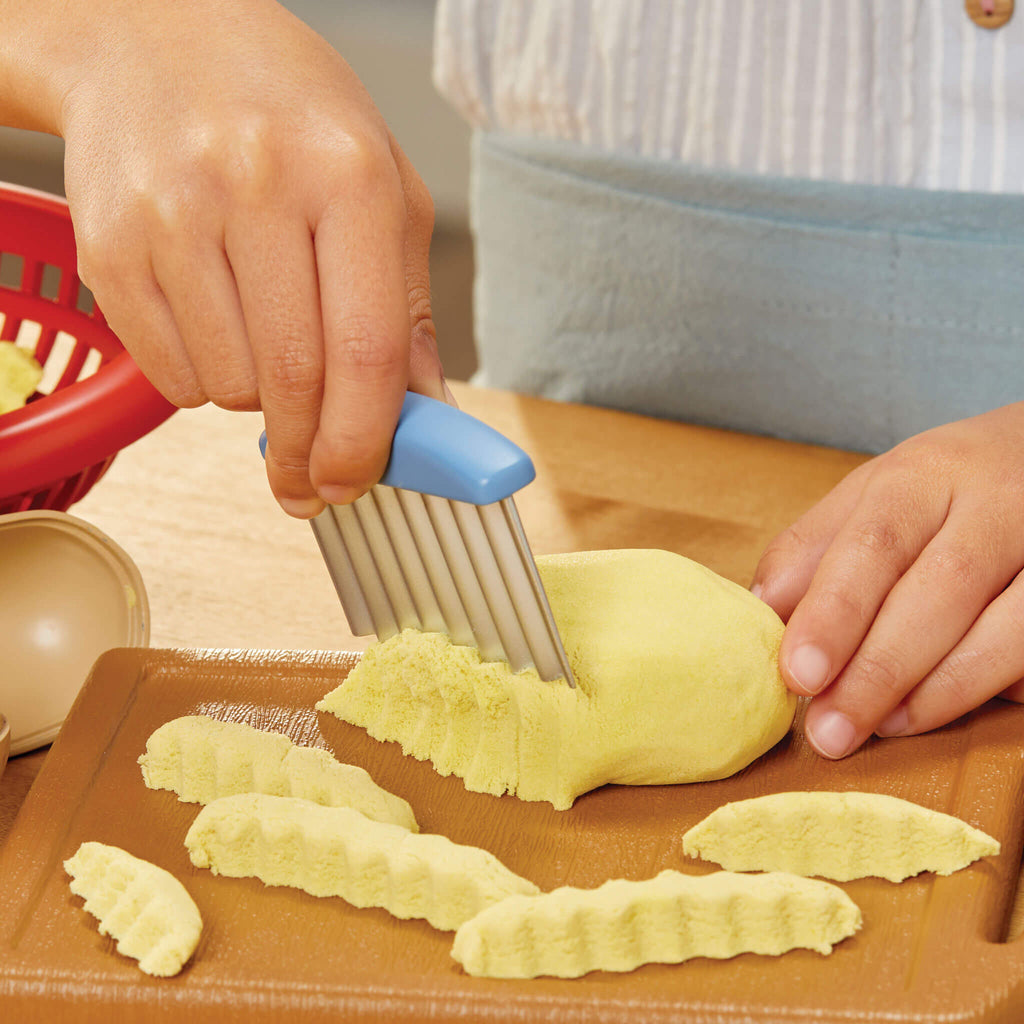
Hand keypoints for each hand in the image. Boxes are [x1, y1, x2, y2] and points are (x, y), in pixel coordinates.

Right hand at [55, 0, 444, 515]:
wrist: (155, 37)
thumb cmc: (291, 116)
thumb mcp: (380, 187)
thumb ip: (406, 307)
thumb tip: (425, 412)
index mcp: (347, 175)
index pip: (366, 347)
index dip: (366, 439)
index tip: (358, 483)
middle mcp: (257, 187)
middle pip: (295, 381)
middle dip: (310, 454)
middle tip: (313, 482)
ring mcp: (174, 214)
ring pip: (230, 388)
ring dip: (258, 402)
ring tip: (264, 339)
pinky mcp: (113, 246)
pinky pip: (171, 375)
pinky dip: (204, 381)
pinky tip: (216, 324)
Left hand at [752, 403, 1023, 758]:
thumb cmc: (945, 484)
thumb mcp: (873, 492)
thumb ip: (815, 547)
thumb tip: (764, 609)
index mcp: (923, 475)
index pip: (874, 545)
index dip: (836, 614)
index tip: (797, 674)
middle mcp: (995, 502)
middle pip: (940, 590)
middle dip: (880, 669)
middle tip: (831, 731)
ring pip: (1007, 626)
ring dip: (941, 690)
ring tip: (883, 727)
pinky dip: (1003, 684)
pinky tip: (952, 708)